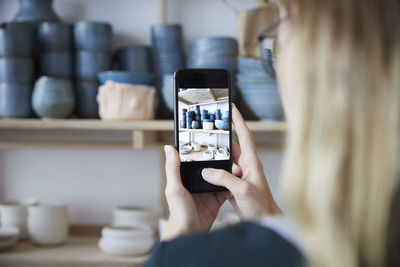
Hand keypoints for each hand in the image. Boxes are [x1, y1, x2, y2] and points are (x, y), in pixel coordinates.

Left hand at [161, 145, 241, 240]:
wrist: (189, 234)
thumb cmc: (178, 213)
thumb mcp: (174, 188)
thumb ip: (172, 168)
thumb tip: (169, 148)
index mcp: (185, 176)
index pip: (195, 159)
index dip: (203, 150)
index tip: (213, 141)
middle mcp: (196, 181)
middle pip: (211, 166)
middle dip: (221, 161)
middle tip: (231, 156)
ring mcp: (207, 190)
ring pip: (220, 176)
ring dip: (228, 172)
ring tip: (237, 167)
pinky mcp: (216, 199)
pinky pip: (226, 189)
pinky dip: (232, 185)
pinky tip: (237, 181)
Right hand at [201, 105, 280, 219]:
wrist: (265, 221)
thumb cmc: (261, 206)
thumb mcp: (242, 190)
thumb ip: (224, 179)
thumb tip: (207, 171)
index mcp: (252, 162)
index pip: (244, 135)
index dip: (238, 120)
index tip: (232, 107)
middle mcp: (246, 166)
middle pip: (231, 147)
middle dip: (220, 138)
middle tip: (208, 129)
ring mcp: (239, 176)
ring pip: (224, 162)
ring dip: (214, 158)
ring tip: (202, 151)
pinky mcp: (234, 186)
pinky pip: (221, 175)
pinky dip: (213, 173)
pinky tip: (204, 173)